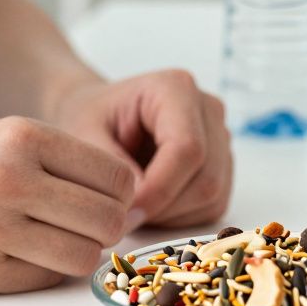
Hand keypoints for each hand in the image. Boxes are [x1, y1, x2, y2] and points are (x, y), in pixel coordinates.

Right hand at [0, 118, 134, 293]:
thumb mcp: (0, 138)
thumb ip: (62, 161)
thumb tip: (127, 197)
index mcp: (24, 136)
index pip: (117, 177)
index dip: (121, 196)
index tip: (105, 203)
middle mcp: (10, 178)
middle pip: (108, 220)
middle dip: (106, 230)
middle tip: (84, 230)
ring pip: (84, 257)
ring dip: (78, 255)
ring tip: (52, 244)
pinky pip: (44, 280)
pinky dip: (41, 273)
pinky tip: (17, 257)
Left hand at [51, 70, 231, 228]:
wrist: (103, 118)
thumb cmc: (93, 120)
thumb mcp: (84, 135)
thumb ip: (110, 167)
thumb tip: (137, 203)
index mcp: (176, 88)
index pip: (187, 148)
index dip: (160, 188)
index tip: (126, 211)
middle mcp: (208, 110)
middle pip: (206, 176)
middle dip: (164, 205)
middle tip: (124, 214)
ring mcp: (221, 138)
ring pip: (212, 194)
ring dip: (171, 213)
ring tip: (135, 205)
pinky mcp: (223, 166)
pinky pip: (213, 205)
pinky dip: (180, 217)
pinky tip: (153, 204)